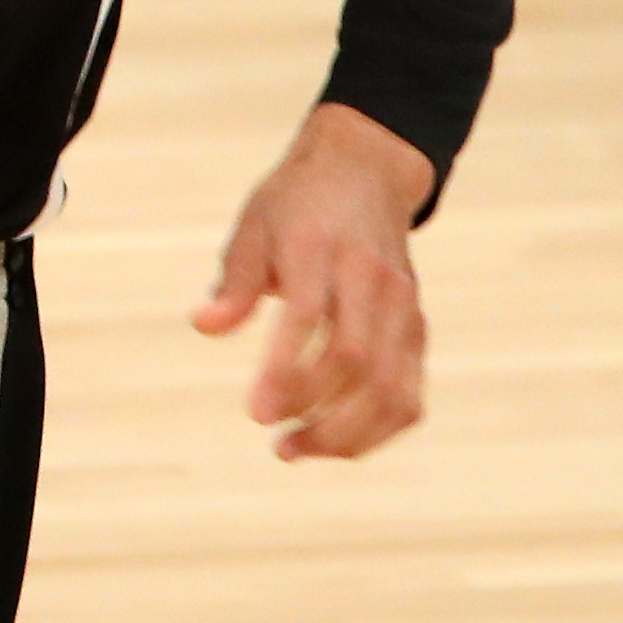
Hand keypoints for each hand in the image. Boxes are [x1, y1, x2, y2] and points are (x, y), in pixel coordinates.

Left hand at [189, 102, 437, 460]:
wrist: (365, 172)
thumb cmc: (295, 206)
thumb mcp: (253, 228)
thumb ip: (233, 282)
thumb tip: (204, 326)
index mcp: (320, 248)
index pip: (308, 318)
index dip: (284, 371)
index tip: (257, 414)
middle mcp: (370, 278)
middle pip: (356, 361)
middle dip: (315, 411)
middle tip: (275, 441)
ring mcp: (402, 306)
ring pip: (393, 387)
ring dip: (348, 434)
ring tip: (296, 450)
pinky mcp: (418, 327)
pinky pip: (410, 393)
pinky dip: (379, 429)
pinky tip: (336, 441)